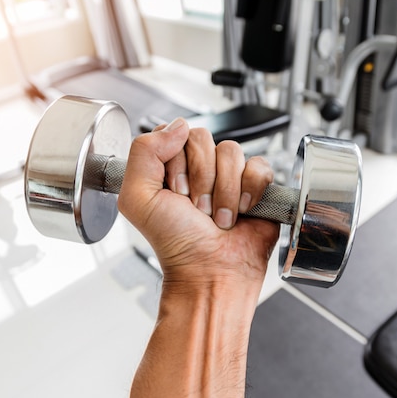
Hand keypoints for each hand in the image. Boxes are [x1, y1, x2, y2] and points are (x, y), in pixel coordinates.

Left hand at [118, 118, 279, 294]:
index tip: (174, 192)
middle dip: (201, 178)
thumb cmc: (176, 243)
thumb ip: (142, 152)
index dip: (176, 162)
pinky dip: (251, 189)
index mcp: (167, 166)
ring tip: (219, 216)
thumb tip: (178, 125)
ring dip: (224, 191)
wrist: (212, 272)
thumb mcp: (137, 198)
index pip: (174, 133)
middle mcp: (197, 167)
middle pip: (204, 138)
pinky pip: (259, 165)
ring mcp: (227, 175)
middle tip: (197, 208)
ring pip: (232, 151)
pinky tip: (243, 210)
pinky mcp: (255, 185)